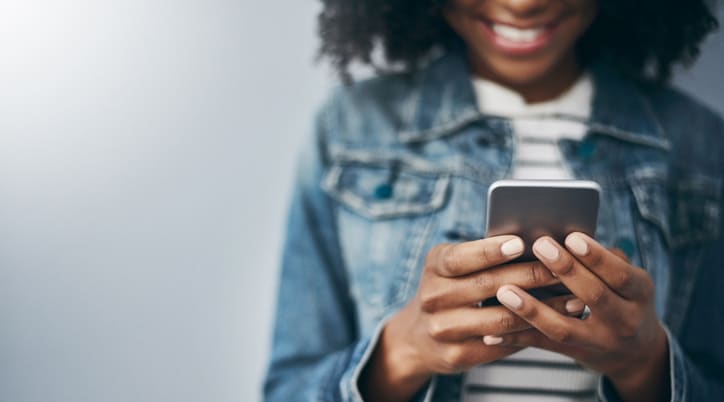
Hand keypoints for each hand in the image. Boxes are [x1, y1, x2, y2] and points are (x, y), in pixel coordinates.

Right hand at [359, 235, 586, 401]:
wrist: (418, 337)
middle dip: (530, 276)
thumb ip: (480, 256)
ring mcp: (443, 329)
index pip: (460, 258)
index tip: (520, 243)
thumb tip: (533, 243)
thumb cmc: (448, 289)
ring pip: (500, 319)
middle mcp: (433, 298)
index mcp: (434, 268)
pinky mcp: (457, 355)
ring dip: (542, 309)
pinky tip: (555, 323)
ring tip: (574, 299)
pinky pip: (501, 344)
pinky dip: (531, 332)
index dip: (490, 251)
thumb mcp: (450, 266)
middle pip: (487, 286)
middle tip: (563, 268)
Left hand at [491, 233, 669, 401]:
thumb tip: (569, 232)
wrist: (637, 352)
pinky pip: (542, 346)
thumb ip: (604, 258)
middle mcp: (624, 320)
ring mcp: (598, 341)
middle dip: (566, 270)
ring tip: (504, 291)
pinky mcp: (574, 354)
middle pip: (594, 296)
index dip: (596, 257)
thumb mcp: (629, 278)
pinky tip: (490, 332)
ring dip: (531, 309)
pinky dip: (515, 338)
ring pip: (563, 327)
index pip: (620, 275)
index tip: (572, 237)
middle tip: (540, 245)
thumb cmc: (624, 298)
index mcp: (639, 293)